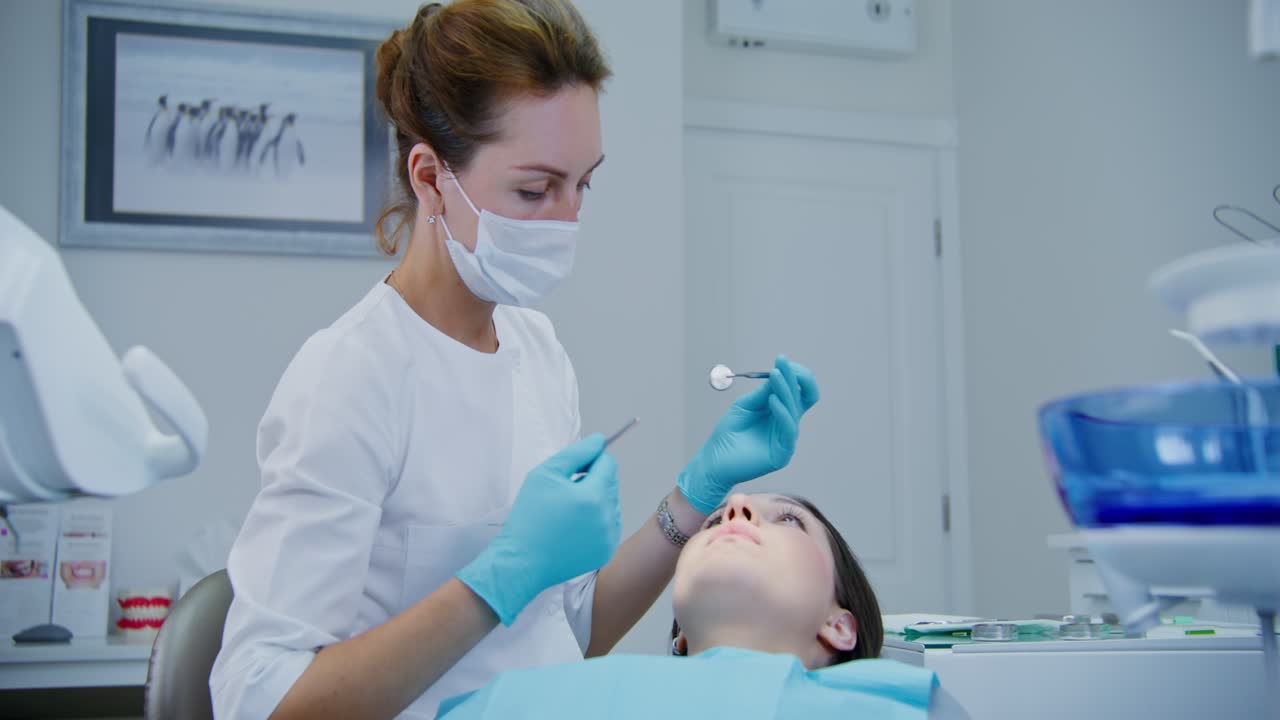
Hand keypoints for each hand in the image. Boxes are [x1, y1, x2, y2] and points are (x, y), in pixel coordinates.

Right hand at [457, 434, 620, 624]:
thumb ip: (576, 453)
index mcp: (594, 496)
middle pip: (611, 482)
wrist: (522, 561)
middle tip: (565, 492)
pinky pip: (609, 524)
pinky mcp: (606, 551)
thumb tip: (599, 440)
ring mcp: (610, 536)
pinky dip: (596, 520)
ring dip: (595, 500)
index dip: (590, 460)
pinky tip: (573, 527)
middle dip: (593, 480)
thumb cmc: (530, 517)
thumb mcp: (545, 474)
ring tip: (568, 512)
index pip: (608, 463)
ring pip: (611, 503)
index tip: (573, 469)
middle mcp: (608, 517)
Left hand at [677, 355, 818, 513]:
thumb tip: (780, 372)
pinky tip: (772, 400)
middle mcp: (787, 424)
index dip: (795, 375)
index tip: (782, 360)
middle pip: (802, 398)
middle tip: (782, 362)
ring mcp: (786, 439)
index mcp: (780, 413)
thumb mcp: (745, 406)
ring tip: (775, 374)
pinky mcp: (782, 453)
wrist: (714, 460)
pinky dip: (782, 412)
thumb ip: (763, 393)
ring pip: (794, 410)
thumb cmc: (728, 434)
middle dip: (794, 377)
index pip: (799, 392)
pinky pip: (788, 429)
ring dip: (785, 390)